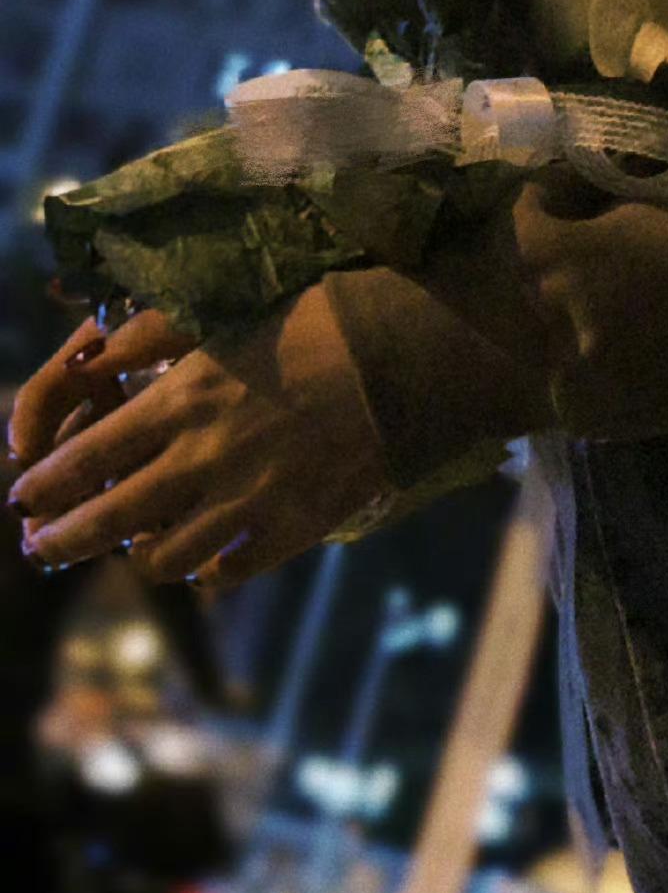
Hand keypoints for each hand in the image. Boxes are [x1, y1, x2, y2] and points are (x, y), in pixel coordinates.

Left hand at [7, 286, 386, 590]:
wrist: (405, 362)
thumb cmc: (315, 324)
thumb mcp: (223, 319)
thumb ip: (148, 339)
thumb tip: (87, 358)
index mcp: (181, 401)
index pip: (85, 457)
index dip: (45, 486)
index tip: (23, 499)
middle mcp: (202, 459)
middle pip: (107, 518)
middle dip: (60, 539)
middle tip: (38, 548)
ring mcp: (246, 504)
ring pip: (161, 558)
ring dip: (134, 556)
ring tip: (129, 550)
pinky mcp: (290, 531)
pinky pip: (224, 573)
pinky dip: (201, 572)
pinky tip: (198, 561)